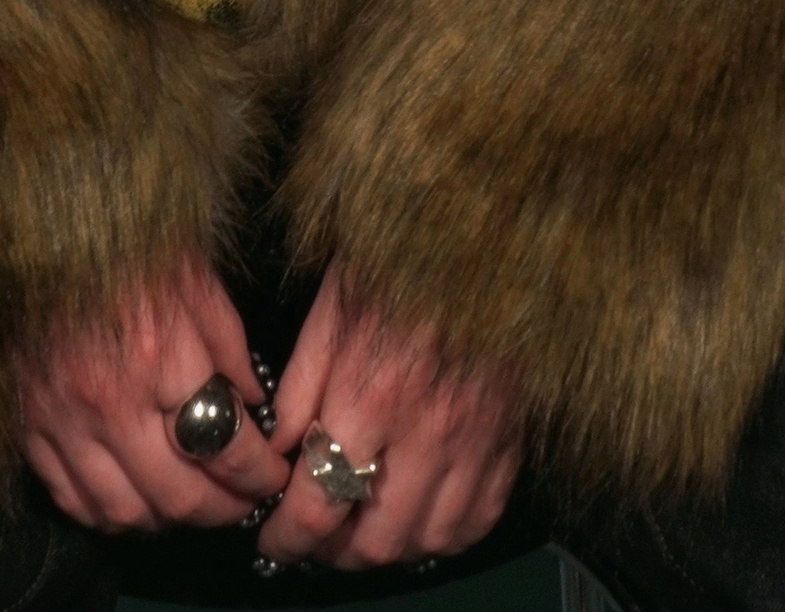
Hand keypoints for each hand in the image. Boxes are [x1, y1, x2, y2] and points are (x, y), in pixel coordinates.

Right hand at [18, 259, 285, 532]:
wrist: (43, 224)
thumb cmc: (128, 242)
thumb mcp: (196, 279)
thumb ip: (229, 347)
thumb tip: (254, 405)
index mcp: (161, 356)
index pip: (226, 447)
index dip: (259, 474)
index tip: (273, 477)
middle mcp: (110, 401)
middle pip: (179, 494)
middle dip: (223, 509)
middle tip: (242, 502)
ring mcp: (64, 420)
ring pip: (125, 511)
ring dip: (167, 521)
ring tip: (192, 503)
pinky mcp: (30, 426)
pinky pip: (71, 500)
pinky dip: (108, 514)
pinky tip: (134, 501)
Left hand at [256, 263, 522, 569]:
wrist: (483, 230)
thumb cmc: (398, 260)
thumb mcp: (331, 309)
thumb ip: (300, 389)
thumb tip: (276, 455)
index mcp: (372, 396)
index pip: (319, 506)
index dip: (288, 538)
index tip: (273, 539)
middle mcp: (428, 432)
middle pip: (376, 542)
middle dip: (333, 553)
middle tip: (314, 538)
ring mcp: (476, 441)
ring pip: (429, 541)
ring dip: (388, 550)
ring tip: (362, 529)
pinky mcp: (510, 438)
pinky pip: (480, 518)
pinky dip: (446, 534)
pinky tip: (420, 517)